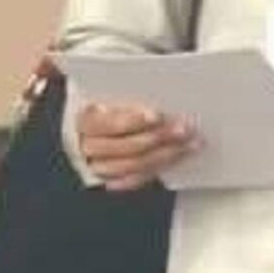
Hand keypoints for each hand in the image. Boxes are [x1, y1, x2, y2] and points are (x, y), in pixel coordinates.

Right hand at [75, 102, 198, 190]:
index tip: (157, 115)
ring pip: (132, 166)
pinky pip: (134, 180)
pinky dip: (157, 170)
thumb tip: (158, 94)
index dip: (132, 121)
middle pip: (124, 147)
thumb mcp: (110, 91)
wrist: (89, 125)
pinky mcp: (109, 178)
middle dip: (158, 137)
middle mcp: (87, 145)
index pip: (107, 123)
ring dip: (165, 155)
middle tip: (184, 128)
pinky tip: (177, 159)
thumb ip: (128, 94)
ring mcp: (97, 165)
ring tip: (189, 144)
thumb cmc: (104, 102)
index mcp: (84, 120)